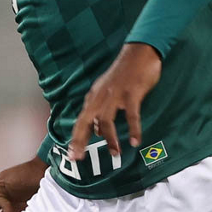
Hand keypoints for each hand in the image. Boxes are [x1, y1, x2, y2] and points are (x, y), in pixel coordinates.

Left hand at [68, 42, 162, 161]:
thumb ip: (102, 111)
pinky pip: (131, 115)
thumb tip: (98, 131)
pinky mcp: (132, 92)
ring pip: (107, 120)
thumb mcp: (108, 92)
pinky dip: (133, 129)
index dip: (75, 138)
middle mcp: (101, 96)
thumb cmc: (125, 74)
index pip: (81, 120)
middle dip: (80, 141)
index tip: (72, 155)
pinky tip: (135, 141)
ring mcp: (115, 94)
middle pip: (86, 121)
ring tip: (115, 153)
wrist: (139, 52)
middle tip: (78, 158)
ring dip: (110, 139)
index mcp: (94, 97)